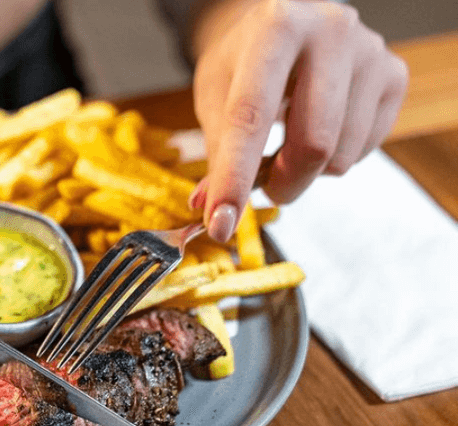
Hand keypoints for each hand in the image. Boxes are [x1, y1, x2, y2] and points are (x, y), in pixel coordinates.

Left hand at [189, 0, 407, 240]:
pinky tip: (320, 127)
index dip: (233, 178)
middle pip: (312, 144)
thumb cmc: (246, 59)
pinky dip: (334, 159)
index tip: (221, 223)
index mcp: (275, 27)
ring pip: (339, 156)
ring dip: (307, 173)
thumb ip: (216, 150)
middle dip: (281, 184)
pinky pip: (363, 151)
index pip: (250, 118)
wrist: (285, 22)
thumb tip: (211, 209)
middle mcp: (330, 31)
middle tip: (264, 187)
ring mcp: (370, 52)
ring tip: (289, 142)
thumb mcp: (216, 91)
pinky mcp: (394, 75)